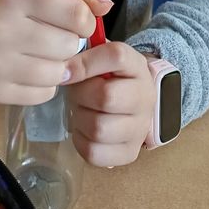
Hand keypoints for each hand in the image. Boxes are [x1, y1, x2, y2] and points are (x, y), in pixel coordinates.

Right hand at [0, 0, 111, 104]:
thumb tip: (107, 6)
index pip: (75, 15)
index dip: (84, 18)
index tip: (75, 18)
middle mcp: (1, 29)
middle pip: (68, 46)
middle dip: (69, 41)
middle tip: (52, 34)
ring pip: (58, 74)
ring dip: (58, 64)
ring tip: (41, 51)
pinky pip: (42, 94)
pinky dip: (43, 83)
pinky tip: (28, 67)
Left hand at [63, 43, 154, 166]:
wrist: (131, 103)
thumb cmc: (109, 77)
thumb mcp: (100, 57)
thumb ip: (83, 55)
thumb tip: (63, 71)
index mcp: (137, 66)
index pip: (116, 56)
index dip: (85, 63)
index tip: (66, 70)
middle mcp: (145, 97)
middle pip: (106, 97)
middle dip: (80, 95)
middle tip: (76, 93)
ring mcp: (140, 128)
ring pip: (98, 128)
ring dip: (79, 119)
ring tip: (81, 111)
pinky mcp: (129, 153)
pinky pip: (94, 153)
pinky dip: (80, 141)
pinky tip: (84, 129)